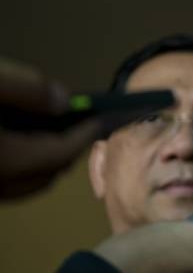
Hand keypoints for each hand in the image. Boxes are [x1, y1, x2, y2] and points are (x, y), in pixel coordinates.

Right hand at [0, 57, 101, 198]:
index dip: (85, 136)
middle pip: (46, 174)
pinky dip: (22, 165)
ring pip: (25, 183)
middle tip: (84, 125)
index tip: (102, 119)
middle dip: (68, 151)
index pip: (60, 154)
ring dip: (45, 162)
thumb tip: (64, 99)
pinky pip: (6, 182)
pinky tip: (20, 138)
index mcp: (8, 160)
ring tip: (55, 131)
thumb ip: (29, 89)